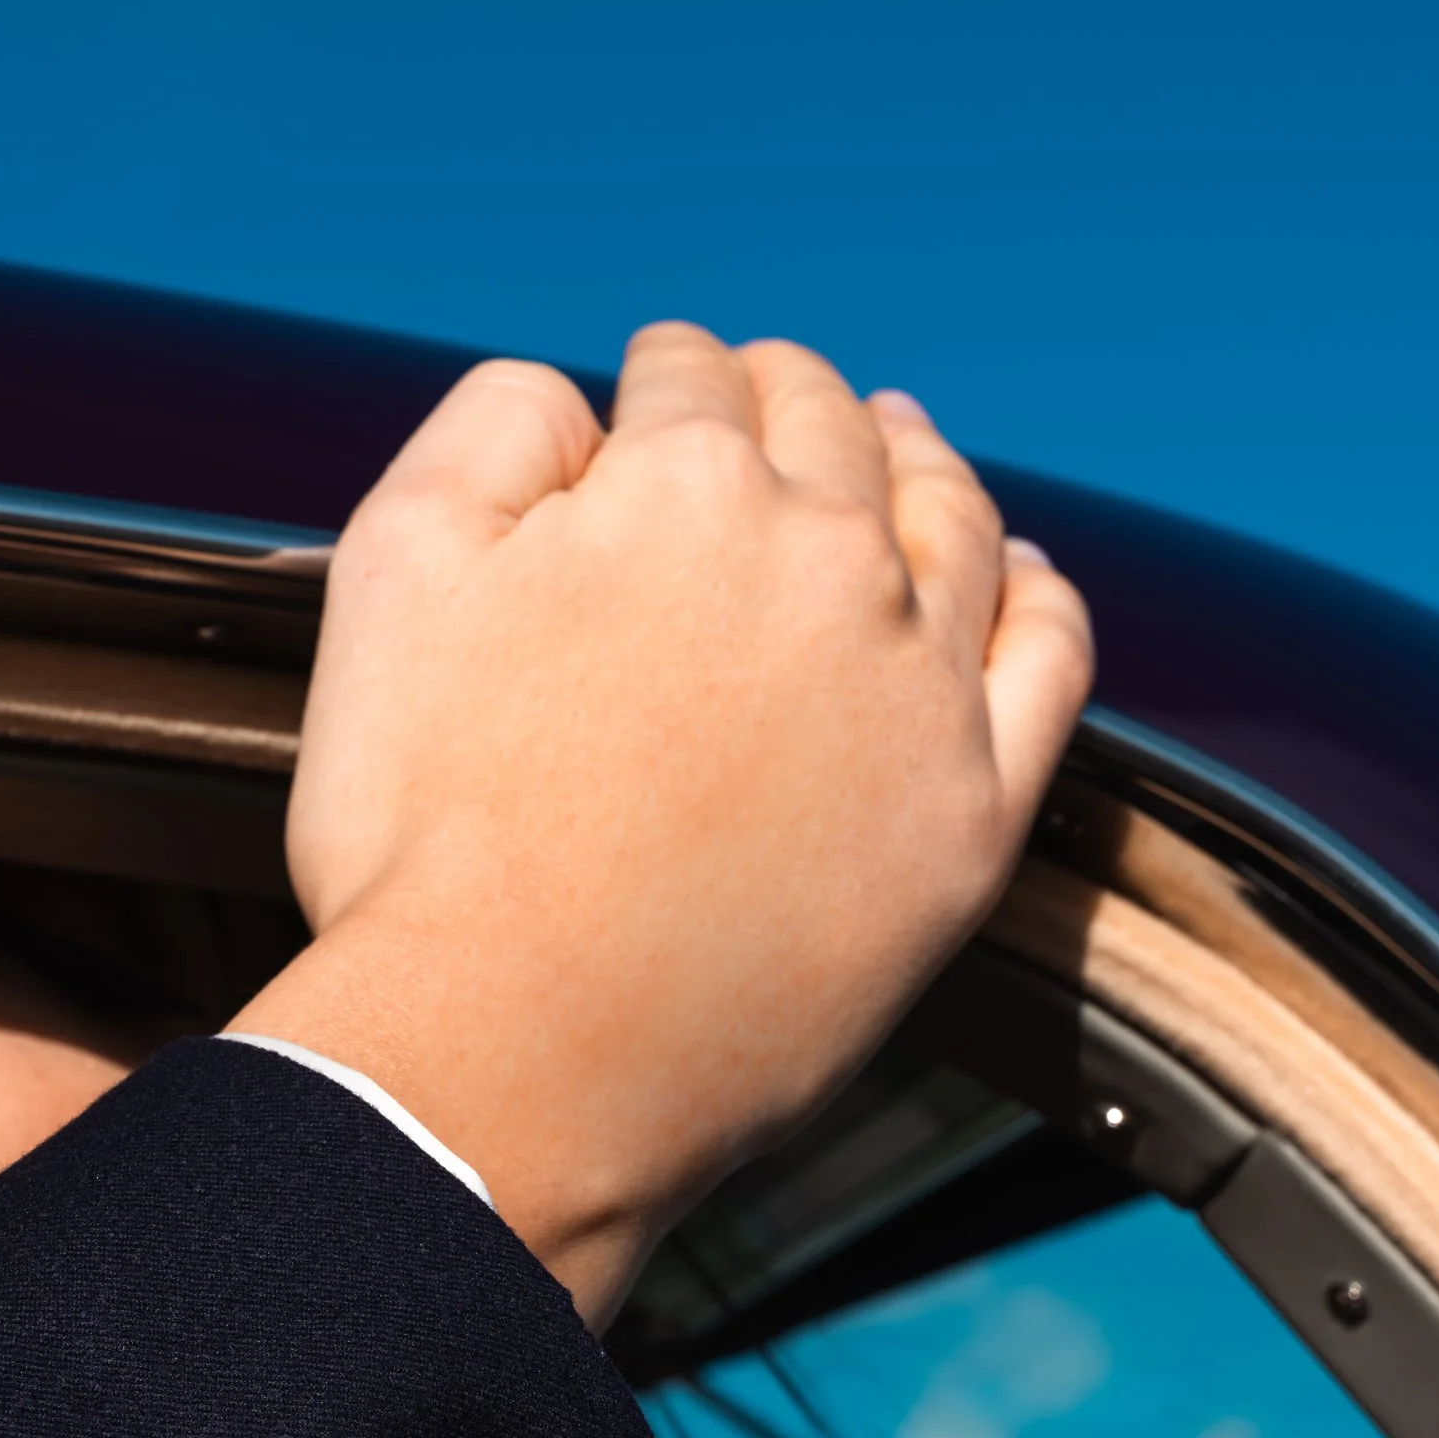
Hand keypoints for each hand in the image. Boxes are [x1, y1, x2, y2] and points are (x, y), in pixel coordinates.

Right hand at [231, 323, 1093, 1326]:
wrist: (507, 1059)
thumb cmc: (423, 837)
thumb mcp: (389, 573)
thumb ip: (491, 429)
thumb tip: (586, 408)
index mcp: (687, 482)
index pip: (689, 378)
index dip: (657, 380)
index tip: (644, 400)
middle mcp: (829, 558)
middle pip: (828, 428)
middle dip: (783, 400)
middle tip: (759, 404)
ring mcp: (916, 689)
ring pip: (952, 521)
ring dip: (918, 462)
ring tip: (897, 444)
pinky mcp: (969, 816)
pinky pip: (1049, 662)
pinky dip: (1037, 595)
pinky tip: (1019, 576)